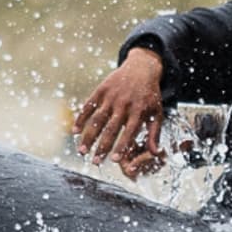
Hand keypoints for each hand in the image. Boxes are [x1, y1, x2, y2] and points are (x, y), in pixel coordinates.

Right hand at [73, 48, 166, 175]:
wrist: (141, 69)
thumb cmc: (149, 95)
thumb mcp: (157, 112)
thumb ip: (155, 133)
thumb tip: (155, 153)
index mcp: (139, 111)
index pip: (129, 132)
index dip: (122, 146)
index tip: (114, 160)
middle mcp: (124, 105)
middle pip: (111, 129)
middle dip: (102, 147)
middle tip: (95, 162)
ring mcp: (111, 97)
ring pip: (97, 120)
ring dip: (88, 136)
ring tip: (82, 151)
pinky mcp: (101, 91)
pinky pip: (88, 106)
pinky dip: (80, 119)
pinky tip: (74, 131)